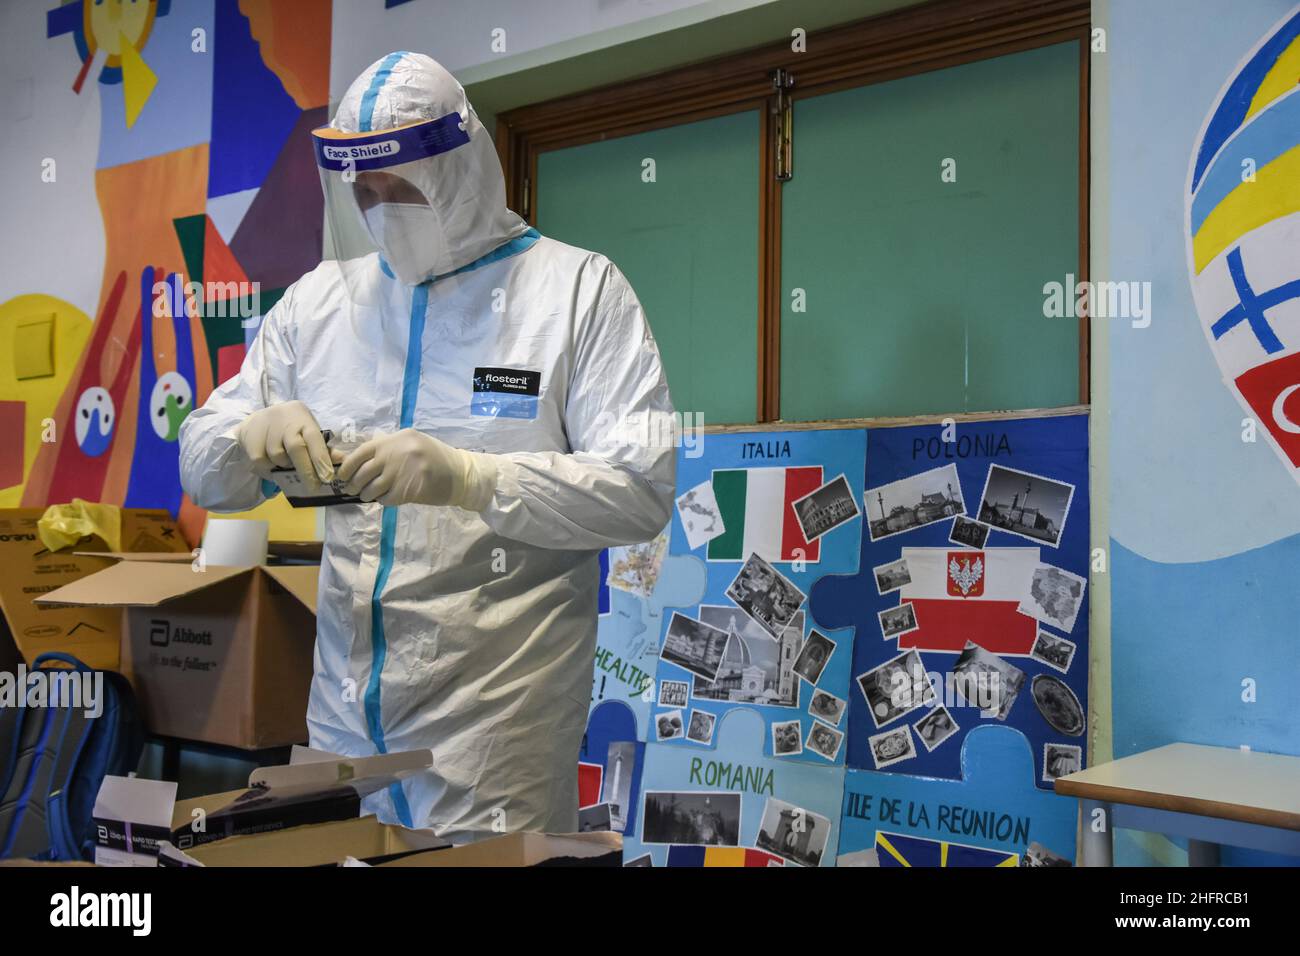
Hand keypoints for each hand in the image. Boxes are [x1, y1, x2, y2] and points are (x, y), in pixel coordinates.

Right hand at [235, 401, 333, 490]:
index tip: (327, 477)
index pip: (314, 438)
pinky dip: (268, 467)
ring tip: (285, 461)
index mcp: (303, 417)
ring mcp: (266, 427)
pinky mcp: (250, 438)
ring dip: (284, 465)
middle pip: (296, 448)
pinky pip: (262, 462)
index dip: (321, 458)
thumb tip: (342, 460)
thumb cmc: (290, 429)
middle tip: (314, 487)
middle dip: (307, 470)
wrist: (257, 421)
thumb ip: (322, 448)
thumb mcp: (308, 433)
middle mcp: (285, 419)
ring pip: (278, 457)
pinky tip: (270, 461)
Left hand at [336, 429, 495, 508]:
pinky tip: (389, 497)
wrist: (460, 474)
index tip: (342, 476)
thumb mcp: (411, 443)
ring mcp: (402, 472)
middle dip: (354, 484)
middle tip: (353, 489)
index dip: (347, 467)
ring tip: (369, 495)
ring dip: (366, 495)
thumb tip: (354, 460)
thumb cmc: (434, 458)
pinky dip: (383, 501)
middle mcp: (397, 453)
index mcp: (396, 439)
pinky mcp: (408, 490)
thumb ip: (387, 448)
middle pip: (363, 473)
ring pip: (371, 488)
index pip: (361, 452)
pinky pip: (385, 499)